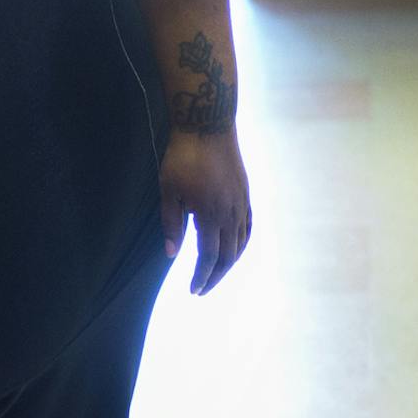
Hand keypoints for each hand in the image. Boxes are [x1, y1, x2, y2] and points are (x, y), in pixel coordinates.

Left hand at [159, 130, 252, 295]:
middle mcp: (231, 214)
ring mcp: (241, 204)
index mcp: (210, 215)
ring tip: (215, 273)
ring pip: (241, 243)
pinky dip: (242, 243)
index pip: (208, 257)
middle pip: (227, 256)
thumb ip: (171, 225)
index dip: (201, 276)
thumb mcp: (169, 191)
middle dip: (214, 276)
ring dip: (229, 263)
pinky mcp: (245, 194)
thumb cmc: (183, 157)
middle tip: (202, 289)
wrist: (208, 127)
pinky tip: (234, 248)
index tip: (193, 290)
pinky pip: (248, 227)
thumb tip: (171, 255)